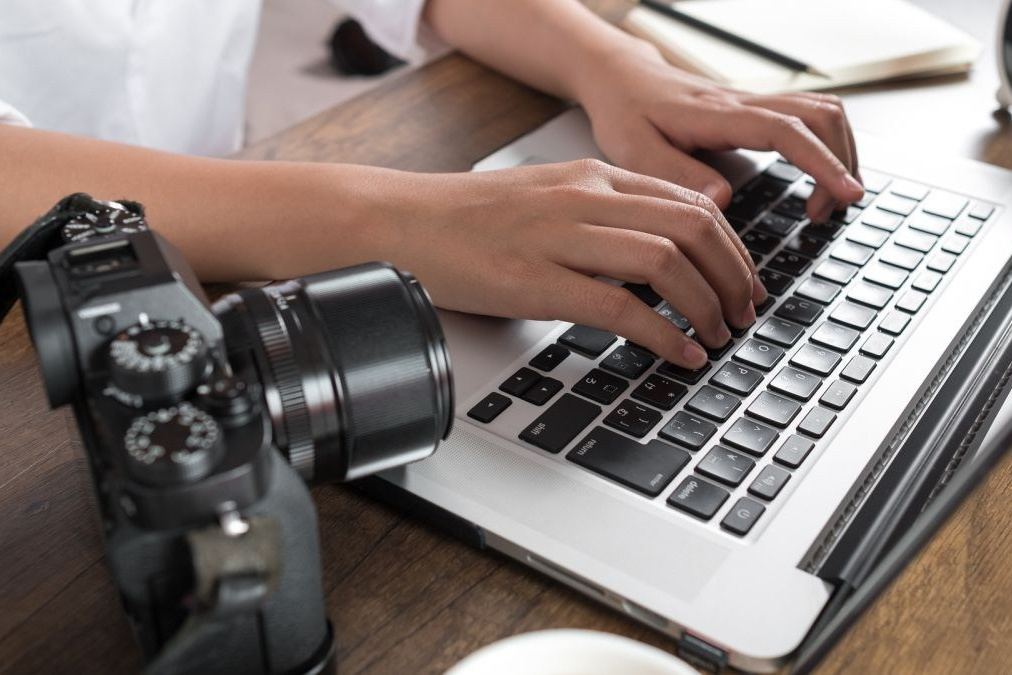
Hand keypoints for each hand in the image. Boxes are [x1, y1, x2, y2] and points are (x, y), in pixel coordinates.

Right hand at [359, 160, 766, 367]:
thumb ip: (603, 217)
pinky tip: (677, 353)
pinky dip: (661, 333)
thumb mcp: (548, 200)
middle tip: (743, 314)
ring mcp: (560, 237)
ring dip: (705, 305)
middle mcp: (584, 198)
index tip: (744, 281)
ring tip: (716, 337)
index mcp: (593, 177)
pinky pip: (619, 306)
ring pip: (665, 262)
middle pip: (692, 228)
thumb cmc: (470, 220)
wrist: (403, 223)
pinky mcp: (535, 281)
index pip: (691, 202)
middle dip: (733, 277)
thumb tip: (656, 258)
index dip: (733, 247)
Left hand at [573, 43, 863, 221]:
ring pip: (822, 112)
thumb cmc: (624, 112)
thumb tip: (722, 200)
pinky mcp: (755, 111)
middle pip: (821, 115)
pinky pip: (808, 119)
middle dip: (840, 162)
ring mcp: (753, 104)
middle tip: (825, 212)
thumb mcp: (633, 150)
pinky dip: (826, 147)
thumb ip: (675, 174)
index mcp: (716, 114)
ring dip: (839, 154)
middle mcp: (743, 103)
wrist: (621, 78)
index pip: (785, 130)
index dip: (821, 162)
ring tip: (824, 203)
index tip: (846, 194)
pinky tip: (817, 179)